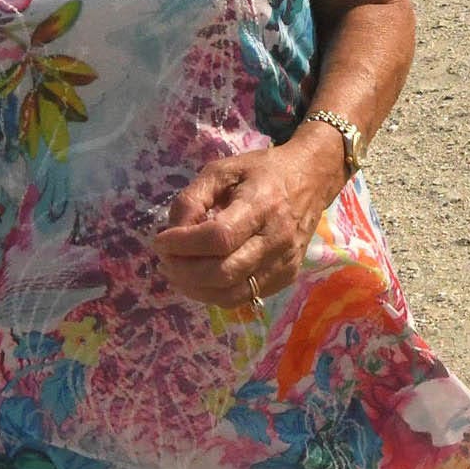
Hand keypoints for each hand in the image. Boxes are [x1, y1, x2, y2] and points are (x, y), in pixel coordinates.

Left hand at [150, 141, 339, 306]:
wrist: (310, 180)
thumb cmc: (260, 171)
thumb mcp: (220, 171)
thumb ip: (193, 199)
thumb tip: (173, 232)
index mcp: (261, 206)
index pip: (218, 237)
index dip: (183, 244)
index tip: (159, 241)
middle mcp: (276, 241)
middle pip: (224, 273)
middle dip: (184, 271)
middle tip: (164, 259)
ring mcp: (284, 264)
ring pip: (233, 294)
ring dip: (195, 289)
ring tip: (174, 272)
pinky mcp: (286, 278)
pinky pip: (244, 297)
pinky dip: (214, 293)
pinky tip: (197, 278)